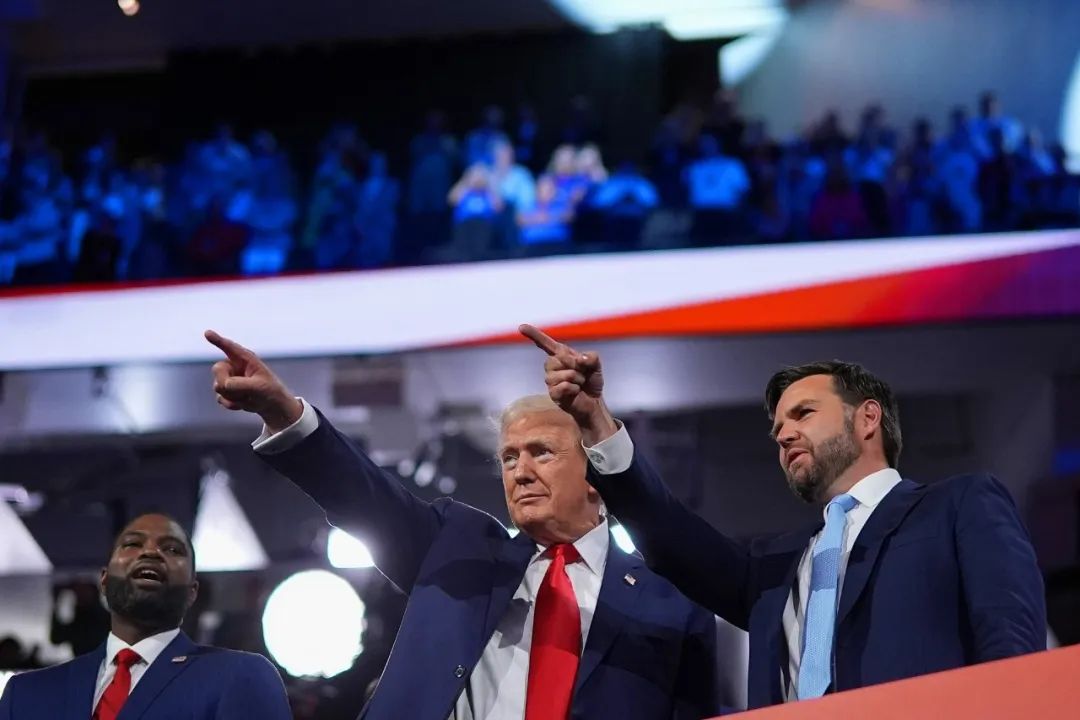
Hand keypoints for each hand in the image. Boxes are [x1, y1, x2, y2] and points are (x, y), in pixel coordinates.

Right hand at [204, 330, 302, 433]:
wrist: (271, 405)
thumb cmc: (269, 390)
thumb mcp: (259, 387)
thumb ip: (240, 384)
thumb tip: (223, 385)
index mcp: (246, 358)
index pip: (229, 347)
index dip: (217, 340)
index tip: (207, 333)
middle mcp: (234, 366)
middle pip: (217, 369)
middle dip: (226, 382)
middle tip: (243, 391)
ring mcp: (228, 378)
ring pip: (218, 386)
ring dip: (234, 396)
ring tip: (248, 396)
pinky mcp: (225, 391)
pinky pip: (220, 398)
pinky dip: (232, 404)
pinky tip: (244, 403)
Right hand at [519, 324, 618, 445]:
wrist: (594, 401)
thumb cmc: (591, 380)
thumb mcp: (595, 364)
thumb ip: (591, 357)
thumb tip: (580, 360)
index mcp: (560, 355)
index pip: (545, 343)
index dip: (534, 335)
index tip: (521, 327)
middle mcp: (552, 366)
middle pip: (559, 358)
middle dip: (576, 365)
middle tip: (582, 373)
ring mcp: (550, 380)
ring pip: (565, 374)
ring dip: (578, 379)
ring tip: (579, 384)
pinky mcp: (553, 394)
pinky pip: (564, 386)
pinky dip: (575, 389)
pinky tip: (575, 392)